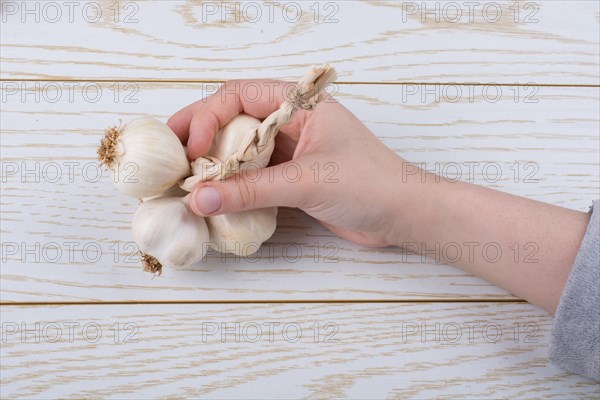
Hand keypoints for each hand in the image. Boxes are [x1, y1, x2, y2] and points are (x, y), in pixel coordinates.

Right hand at [167, 80, 410, 247]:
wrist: (405, 216)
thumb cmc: (370, 184)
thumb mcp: (306, 182)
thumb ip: (250, 191)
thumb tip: (199, 199)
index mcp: (299, 105)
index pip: (239, 95)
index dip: (207, 117)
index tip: (190, 149)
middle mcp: (292, 123)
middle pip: (234, 120)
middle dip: (200, 136)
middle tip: (169, 157)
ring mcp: (292, 151)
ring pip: (241, 149)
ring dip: (213, 163)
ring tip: (183, 180)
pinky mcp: (293, 178)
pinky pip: (253, 175)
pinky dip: (231, 185)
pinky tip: (212, 196)